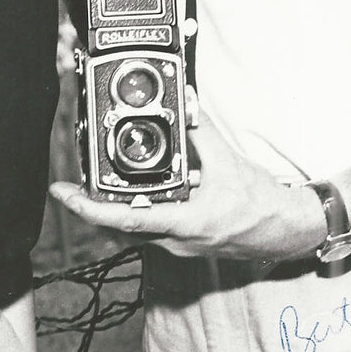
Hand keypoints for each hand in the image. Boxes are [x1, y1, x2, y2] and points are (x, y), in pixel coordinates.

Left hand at [50, 107, 327, 263]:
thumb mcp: (229, 162)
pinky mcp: (184, 242)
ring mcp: (179, 246)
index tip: (64, 195)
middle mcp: (176, 241)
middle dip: (92, 208)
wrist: (286, 231)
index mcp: (185, 224)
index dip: (89, 208)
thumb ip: (201, 132)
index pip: (125, 219)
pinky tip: (136, 193)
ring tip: (94, 188)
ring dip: (113, 211)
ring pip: (133, 231)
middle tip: (71, 188)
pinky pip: (150, 229)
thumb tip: (185, 105)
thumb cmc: (261, 205)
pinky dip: (137, 211)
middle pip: (118, 229)